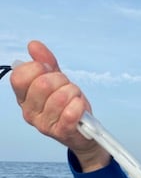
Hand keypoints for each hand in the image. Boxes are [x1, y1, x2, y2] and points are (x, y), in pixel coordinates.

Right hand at [10, 40, 109, 171]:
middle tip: (66, 87)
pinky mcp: (62, 132)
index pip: (20, 76)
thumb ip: (45, 62)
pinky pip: (71, 112)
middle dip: (61, 80)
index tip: (49, 72)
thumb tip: (34, 45)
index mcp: (23, 98)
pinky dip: (79, 105)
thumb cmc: (67, 105)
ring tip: (74, 99)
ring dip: (73, 93)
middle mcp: (29, 112)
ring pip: (60, 97)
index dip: (37, 68)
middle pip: (42, 84)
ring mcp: (44, 124)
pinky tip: (80, 107)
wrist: (83, 131)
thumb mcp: (56, 80)